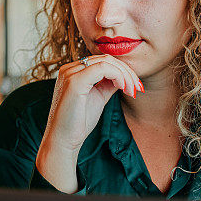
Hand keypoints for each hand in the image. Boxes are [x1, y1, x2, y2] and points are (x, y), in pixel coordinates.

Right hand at [35, 55, 142, 191]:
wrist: (63, 141)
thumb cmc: (78, 123)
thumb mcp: (97, 98)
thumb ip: (107, 85)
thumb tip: (123, 77)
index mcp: (72, 71)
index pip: (102, 61)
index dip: (122, 70)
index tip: (135, 86)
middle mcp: (69, 69)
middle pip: (106, 59)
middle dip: (127, 71)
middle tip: (137, 87)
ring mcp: (70, 73)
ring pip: (106, 61)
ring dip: (125, 74)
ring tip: (132, 89)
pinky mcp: (74, 81)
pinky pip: (103, 68)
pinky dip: (118, 76)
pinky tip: (123, 88)